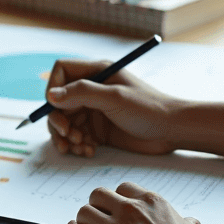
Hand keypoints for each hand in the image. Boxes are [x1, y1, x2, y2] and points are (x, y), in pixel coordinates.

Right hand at [45, 59, 181, 157]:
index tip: (56, 108)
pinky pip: (76, 136)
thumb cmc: (149, 108)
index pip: (61, 72)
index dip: (52, 89)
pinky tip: (89, 151)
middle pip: (58, 101)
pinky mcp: (97, 130)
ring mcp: (94, 110)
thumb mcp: (114, 98)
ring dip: (66, 137)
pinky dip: (77, 145)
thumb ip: (82, 93)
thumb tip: (51, 96)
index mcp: (97, 72)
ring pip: (65, 122)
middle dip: (58, 120)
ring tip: (80, 147)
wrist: (172, 131)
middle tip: (67, 135)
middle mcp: (92, 90)